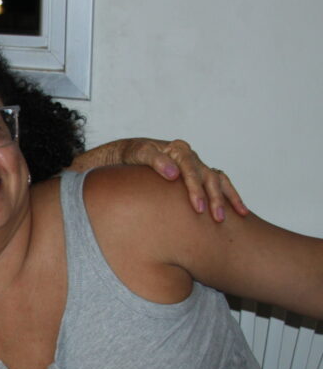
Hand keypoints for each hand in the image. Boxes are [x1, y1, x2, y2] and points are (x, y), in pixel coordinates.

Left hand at [123, 138, 248, 220]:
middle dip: (214, 198)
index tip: (198, 207)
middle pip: (208, 176)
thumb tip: (174, 173)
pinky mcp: (198, 175)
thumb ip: (155, 161)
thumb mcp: (139, 154)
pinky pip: (219, 183)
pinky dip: (229, 195)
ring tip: (237, 215)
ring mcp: (197, 166)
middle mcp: (191, 156)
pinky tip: (239, 210)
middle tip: (216, 218)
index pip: (191, 169)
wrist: (130, 155)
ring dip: (227, 198)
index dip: (195, 188)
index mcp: (178, 150)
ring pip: (218, 180)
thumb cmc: (133, 155)